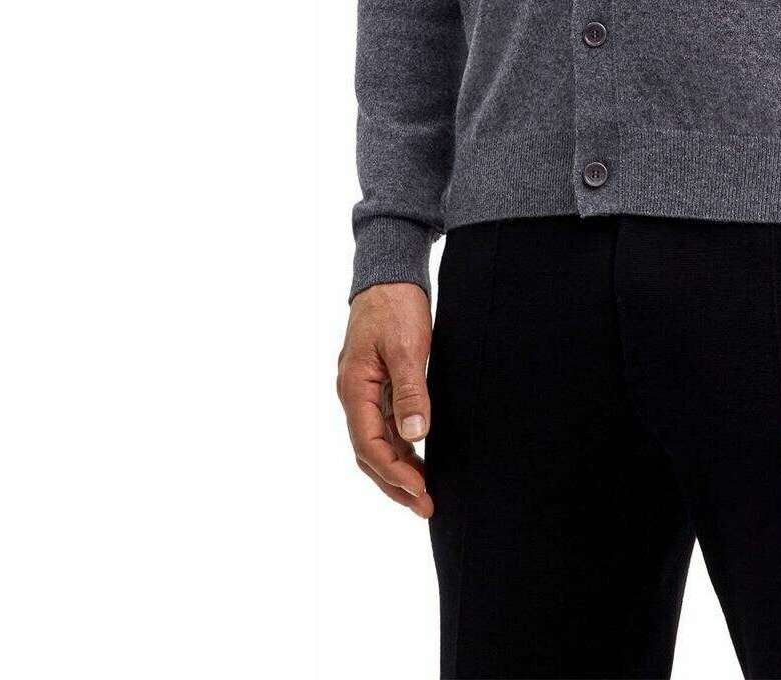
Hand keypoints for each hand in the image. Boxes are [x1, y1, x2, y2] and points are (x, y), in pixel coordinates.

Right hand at [337, 282, 434, 516]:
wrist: (389, 274)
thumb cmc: (396, 306)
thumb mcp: (407, 347)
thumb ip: (410, 391)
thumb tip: (415, 436)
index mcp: (354, 388)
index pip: (369, 445)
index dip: (395, 474)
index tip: (422, 493)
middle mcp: (354, 395)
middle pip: (369, 453)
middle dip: (395, 483)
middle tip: (426, 506)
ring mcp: (364, 391)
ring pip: (376, 443)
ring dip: (398, 469)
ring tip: (425, 493)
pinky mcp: (377, 385)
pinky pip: (384, 426)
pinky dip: (400, 448)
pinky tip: (419, 459)